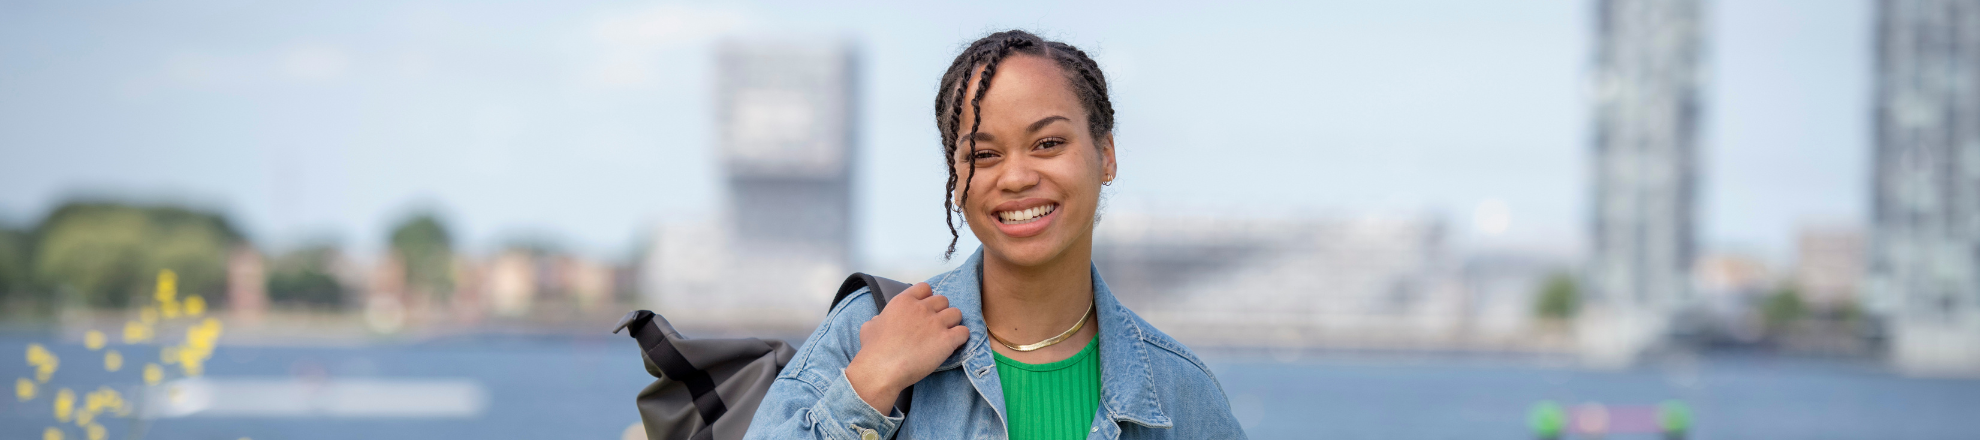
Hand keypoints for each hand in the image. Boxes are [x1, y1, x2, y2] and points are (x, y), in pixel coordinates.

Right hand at [845, 282, 968, 412]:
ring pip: (956, 313)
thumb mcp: (869, 328)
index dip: (927, 299)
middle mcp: (922, 308)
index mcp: (903, 301)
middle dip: (941, 311)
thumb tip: (879, 320)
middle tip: (935, 326)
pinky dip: (961, 338)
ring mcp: (936, 323)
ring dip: (953, 323)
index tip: (925, 310)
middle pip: (943, 300)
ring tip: (946, 336)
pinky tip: (953, 346)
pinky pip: (964, 332)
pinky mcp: (947, 339)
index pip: (925, 288)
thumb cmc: (873, 351)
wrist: (881, 369)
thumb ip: (878, 320)